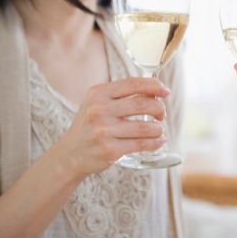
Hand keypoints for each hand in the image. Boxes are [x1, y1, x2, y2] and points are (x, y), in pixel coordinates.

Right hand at [54, 78, 169, 177]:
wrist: (70, 154)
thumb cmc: (91, 125)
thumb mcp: (98, 103)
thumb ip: (121, 95)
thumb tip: (155, 90)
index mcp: (98, 93)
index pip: (133, 83)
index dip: (154, 86)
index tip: (166, 91)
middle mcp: (99, 110)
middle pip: (143, 104)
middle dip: (159, 109)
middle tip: (162, 115)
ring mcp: (103, 130)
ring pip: (145, 127)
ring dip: (158, 129)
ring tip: (159, 130)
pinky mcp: (109, 149)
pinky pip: (141, 144)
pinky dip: (155, 143)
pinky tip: (159, 141)